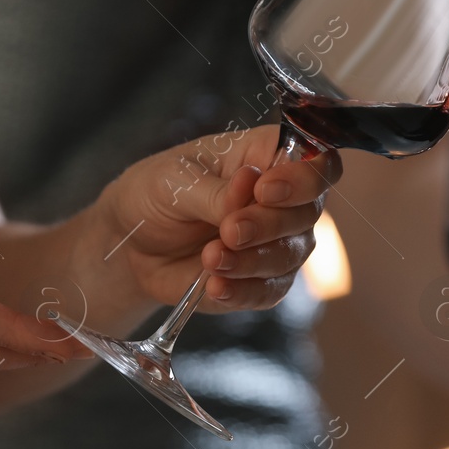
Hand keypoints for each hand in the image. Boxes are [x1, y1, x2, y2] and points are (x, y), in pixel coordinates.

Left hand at [94, 124, 341, 313]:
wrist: (131, 241)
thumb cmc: (156, 191)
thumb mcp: (175, 180)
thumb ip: (217, 191)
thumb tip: (249, 187)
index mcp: (267, 156)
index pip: (317, 163)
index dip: (304, 178)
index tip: (264, 190)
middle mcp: (283, 200)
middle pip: (308, 213)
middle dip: (268, 225)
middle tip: (229, 230)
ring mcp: (275, 242)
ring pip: (291, 255)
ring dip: (252, 261)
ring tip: (210, 258)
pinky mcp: (260, 280)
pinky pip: (268, 292)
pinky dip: (243, 291)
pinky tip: (215, 286)